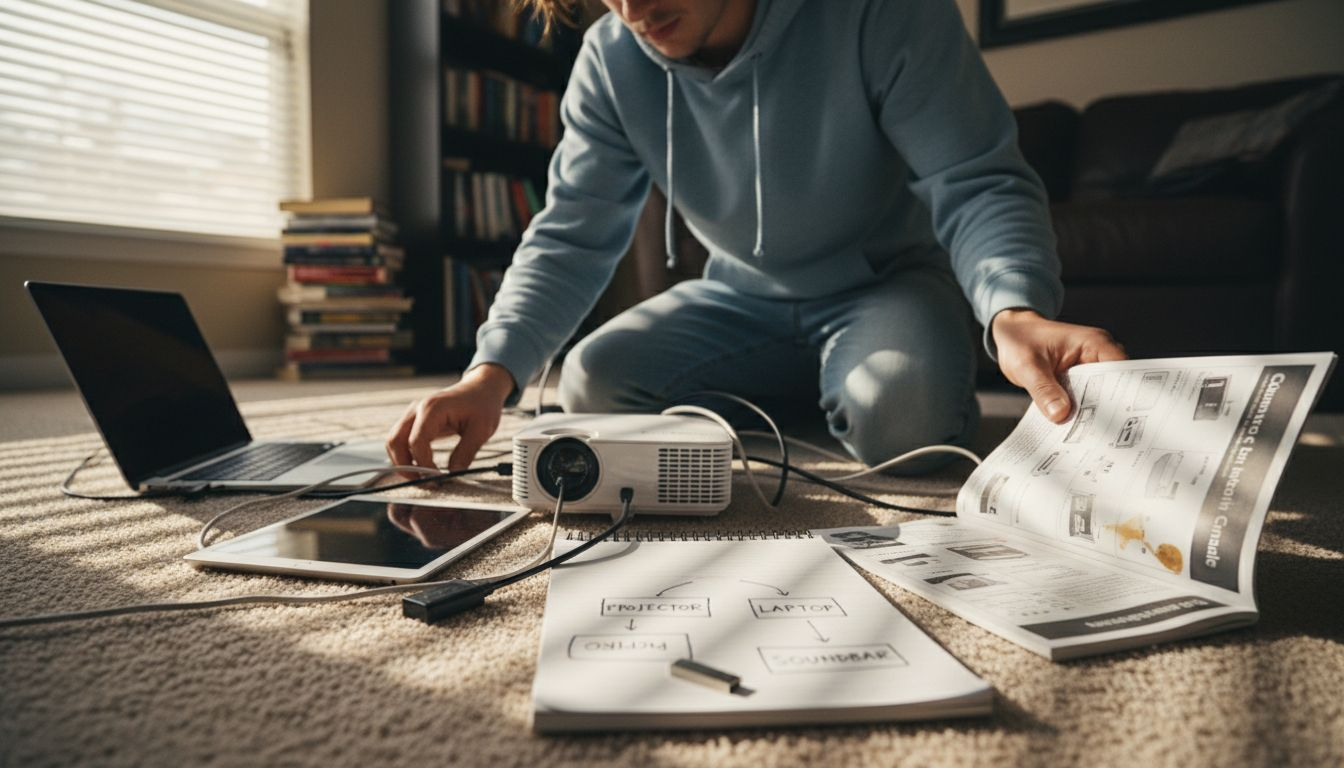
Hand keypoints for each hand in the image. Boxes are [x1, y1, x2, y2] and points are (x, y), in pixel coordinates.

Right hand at [385, 363, 514, 477]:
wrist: (481, 388)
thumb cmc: (482, 404)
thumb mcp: (481, 430)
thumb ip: (466, 453)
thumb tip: (453, 475)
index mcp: (432, 408)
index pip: (416, 441)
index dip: (423, 464)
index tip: (437, 479)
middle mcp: (417, 409)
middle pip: (395, 441)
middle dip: (404, 466)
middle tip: (423, 483)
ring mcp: (413, 414)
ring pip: (393, 441)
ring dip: (402, 462)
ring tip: (421, 477)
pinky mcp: (415, 420)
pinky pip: (401, 439)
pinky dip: (406, 455)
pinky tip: (421, 467)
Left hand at [991, 309, 1126, 423]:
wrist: (1011, 334)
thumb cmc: (1020, 339)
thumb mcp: (1027, 365)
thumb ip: (1043, 389)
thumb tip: (1060, 415)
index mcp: (1094, 343)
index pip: (1121, 370)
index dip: (1124, 394)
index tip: (1120, 419)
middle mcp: (1098, 355)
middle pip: (1116, 386)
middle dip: (1110, 410)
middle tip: (1103, 436)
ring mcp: (1090, 369)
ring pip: (1101, 396)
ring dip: (1095, 414)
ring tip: (1091, 438)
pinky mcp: (1080, 381)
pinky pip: (1086, 399)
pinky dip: (1081, 412)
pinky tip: (1076, 431)